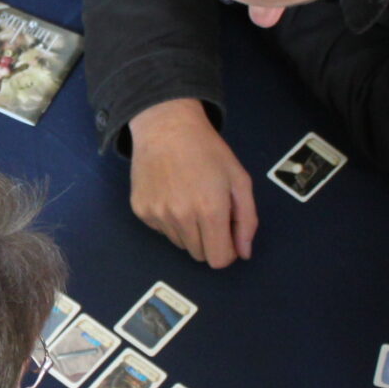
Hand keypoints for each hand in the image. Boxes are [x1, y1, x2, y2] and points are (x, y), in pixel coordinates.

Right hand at [127, 98, 257, 268]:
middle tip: (209, 211)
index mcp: (210, 210)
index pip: (218, 260)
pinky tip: (172, 194)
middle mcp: (181, 217)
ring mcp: (157, 215)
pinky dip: (170, 220)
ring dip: (189, 230)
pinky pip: (162, 231)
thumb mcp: (239, 180)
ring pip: (180, 244)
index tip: (227, 233)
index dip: (227, 251)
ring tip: (189, 198)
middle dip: (209, 240)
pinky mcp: (141, 211)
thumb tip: (243, 254)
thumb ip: (247, 220)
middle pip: (199, 255)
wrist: (166, 127)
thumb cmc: (208, 151)